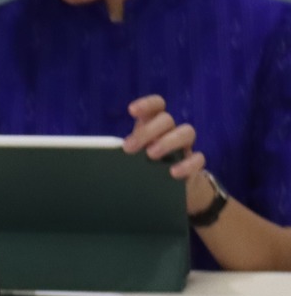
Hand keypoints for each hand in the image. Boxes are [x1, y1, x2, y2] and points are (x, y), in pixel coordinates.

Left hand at [124, 94, 214, 214]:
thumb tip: (95, 156)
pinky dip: (187, 164)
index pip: (157, 106)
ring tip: (151, 155)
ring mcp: (185, 147)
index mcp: (153, 126)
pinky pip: (199, 158)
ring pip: (187, 132)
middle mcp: (170, 132)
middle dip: (148, 130)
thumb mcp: (132, 158)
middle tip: (130, 147)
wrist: (169, 191)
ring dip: (168, 141)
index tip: (131, 110)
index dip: (147, 104)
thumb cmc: (144, 168)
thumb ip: (124, 152)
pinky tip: (173, 173)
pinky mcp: (195, 164)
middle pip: (167, 119)